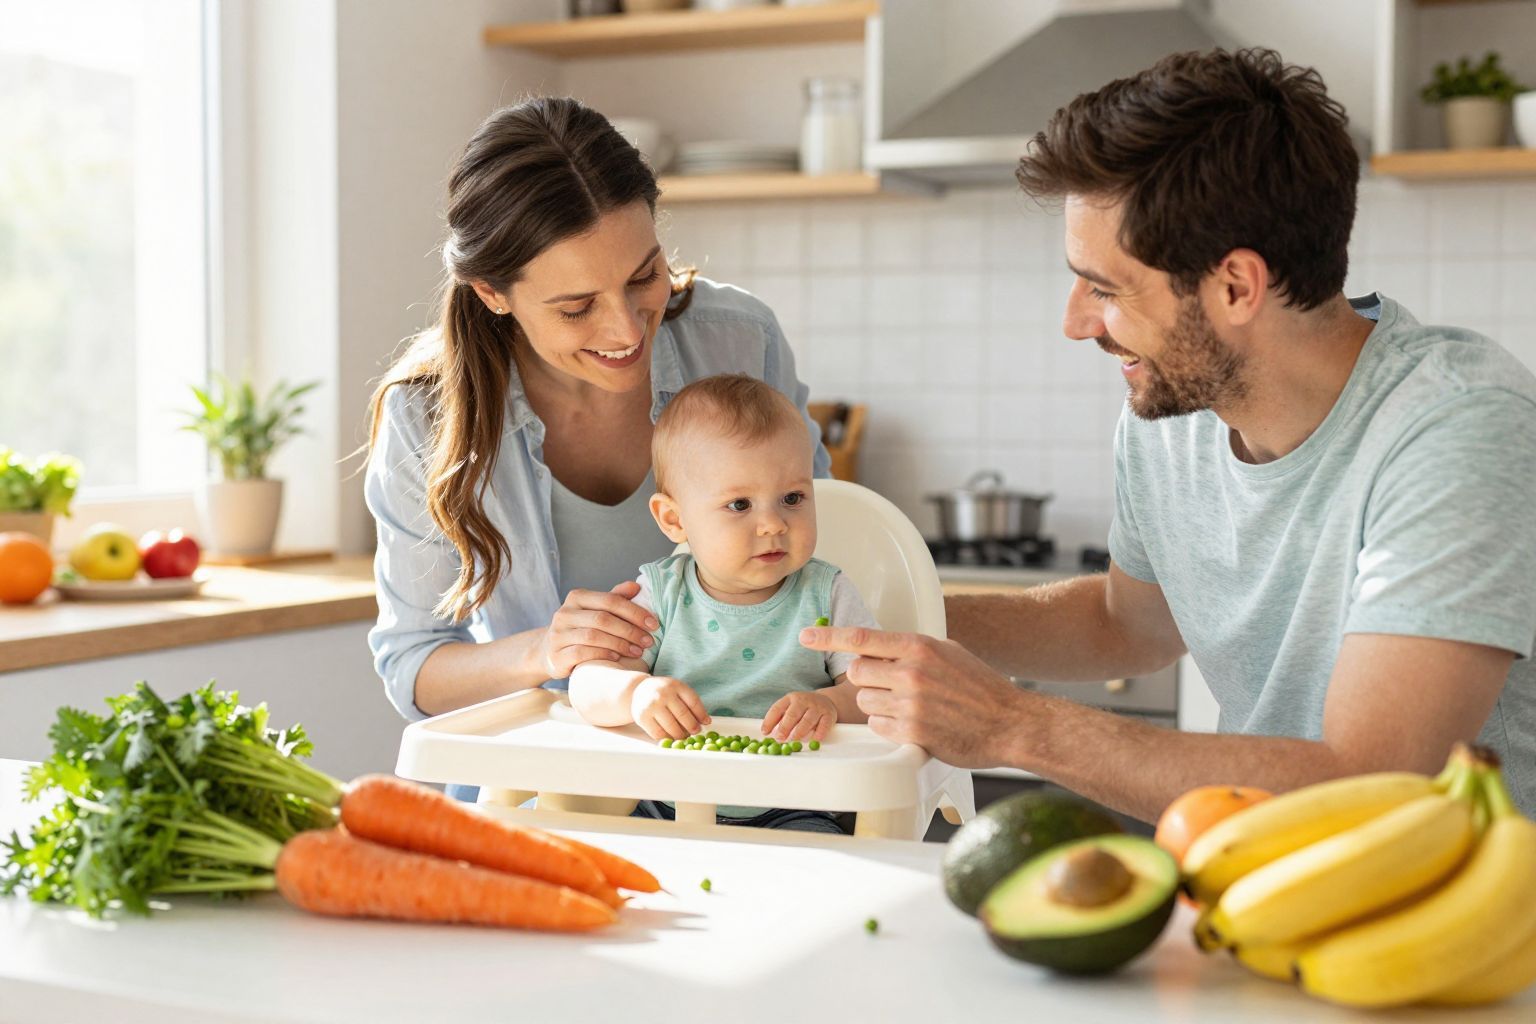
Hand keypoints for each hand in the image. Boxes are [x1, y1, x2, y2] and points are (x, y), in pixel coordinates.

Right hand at [538, 580, 658, 679]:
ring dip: (620, 644)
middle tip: (648, 641)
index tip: (653, 623)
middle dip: (630, 630)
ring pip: (593, 636)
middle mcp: (564, 613)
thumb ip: (615, 598)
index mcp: (576, 597)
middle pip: (603, 619)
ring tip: (637, 651)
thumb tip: (637, 586)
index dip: (634, 611)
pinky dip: (603, 655)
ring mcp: (558, 634)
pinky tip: (617, 658)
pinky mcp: (556, 655)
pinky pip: (582, 654)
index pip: (610, 600)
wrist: (550, 651)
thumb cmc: (581, 628)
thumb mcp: (596, 610)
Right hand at [630, 676, 709, 740]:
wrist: (639, 689)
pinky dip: (667, 738)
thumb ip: (691, 703)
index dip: (701, 715)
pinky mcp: (642, 717)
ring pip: (671, 727)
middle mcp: (663, 694)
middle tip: (695, 732)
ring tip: (684, 736)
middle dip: (692, 727)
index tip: (705, 723)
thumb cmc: (663, 692)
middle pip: (683, 715)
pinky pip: (658, 733)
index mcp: (675, 685)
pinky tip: (671, 736)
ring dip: (681, 735)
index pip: (693, 702)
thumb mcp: (678, 690)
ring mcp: (652, 705)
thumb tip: (706, 721)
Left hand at [762, 690, 837, 742]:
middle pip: (793, 714)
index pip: (777, 708)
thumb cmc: (803, 708)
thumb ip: (779, 719)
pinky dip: (818, 734)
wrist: (826, 701)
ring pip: (807, 720)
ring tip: (793, 741)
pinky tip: (813, 740)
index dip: (769, 721)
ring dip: (799, 732)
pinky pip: (823, 725)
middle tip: (779, 738)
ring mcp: (817, 707)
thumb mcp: (790, 707)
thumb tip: (767, 734)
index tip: (764, 732)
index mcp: (790, 698)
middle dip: (785, 727)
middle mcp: (803, 700)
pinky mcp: (829, 715)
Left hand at [798, 626, 1030, 767]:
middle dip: (866, 679)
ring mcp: (911, 704)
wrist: (1010, 723)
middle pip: (856, 672)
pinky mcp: (912, 733)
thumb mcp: (947, 652)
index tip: (805, 636)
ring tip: (910, 707)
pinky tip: (913, 723)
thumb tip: (877, 646)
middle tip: (890, 686)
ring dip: (879, 705)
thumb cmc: (981, 687)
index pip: (860, 638)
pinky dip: (889, 726)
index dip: (827, 637)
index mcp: (919, 646)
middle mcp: (911, 672)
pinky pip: (878, 726)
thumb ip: (911, 648)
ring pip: (865, 701)